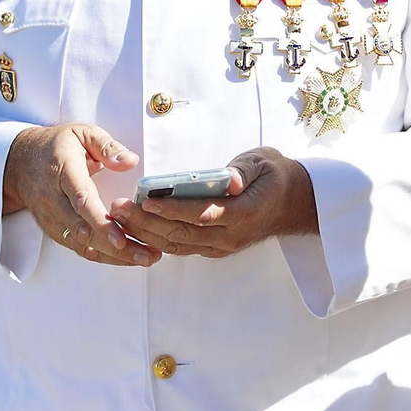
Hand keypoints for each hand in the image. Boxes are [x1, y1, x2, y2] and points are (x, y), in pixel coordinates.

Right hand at [3, 123, 159, 267]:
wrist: (19, 163)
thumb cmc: (56, 146)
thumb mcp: (82, 133)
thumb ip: (108, 146)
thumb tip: (130, 161)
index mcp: (63, 171)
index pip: (81, 200)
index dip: (100, 222)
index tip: (120, 238)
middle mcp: (54, 199)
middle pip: (83, 230)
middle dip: (115, 247)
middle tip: (146, 255)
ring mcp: (52, 218)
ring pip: (82, 245)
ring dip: (113, 256)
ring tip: (144, 258)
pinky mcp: (54, 230)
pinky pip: (78, 248)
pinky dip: (102, 256)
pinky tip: (125, 257)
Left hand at [109, 147, 317, 258]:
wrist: (292, 203)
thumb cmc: (275, 176)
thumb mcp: (264, 162)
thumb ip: (244, 170)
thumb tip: (229, 179)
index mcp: (245, 213)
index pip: (202, 214)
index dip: (172, 209)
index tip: (146, 199)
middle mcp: (230, 236)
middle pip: (182, 234)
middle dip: (147, 222)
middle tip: (118, 207)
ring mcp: (222, 246)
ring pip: (177, 245)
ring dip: (146, 233)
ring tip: (119, 216)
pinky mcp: (214, 248)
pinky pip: (182, 247)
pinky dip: (157, 239)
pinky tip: (136, 228)